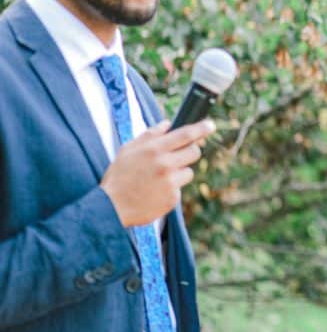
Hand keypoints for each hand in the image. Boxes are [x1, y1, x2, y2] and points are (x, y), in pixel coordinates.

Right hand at [100, 119, 215, 226]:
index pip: (185, 134)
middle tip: (178, 156)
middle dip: (189, 152)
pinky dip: (171, 189)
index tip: (210, 125)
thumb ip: (150, 135)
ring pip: (188, 172)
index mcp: (154, 149)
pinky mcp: (173, 198)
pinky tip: (154, 192)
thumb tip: (167, 124)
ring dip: (178, 173)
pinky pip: (179, 188)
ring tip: (158, 179)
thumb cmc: (118, 176)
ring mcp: (170, 182)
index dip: (201, 128)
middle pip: (194, 152)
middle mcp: (165, 164)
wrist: (110, 208)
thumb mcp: (128, 150)